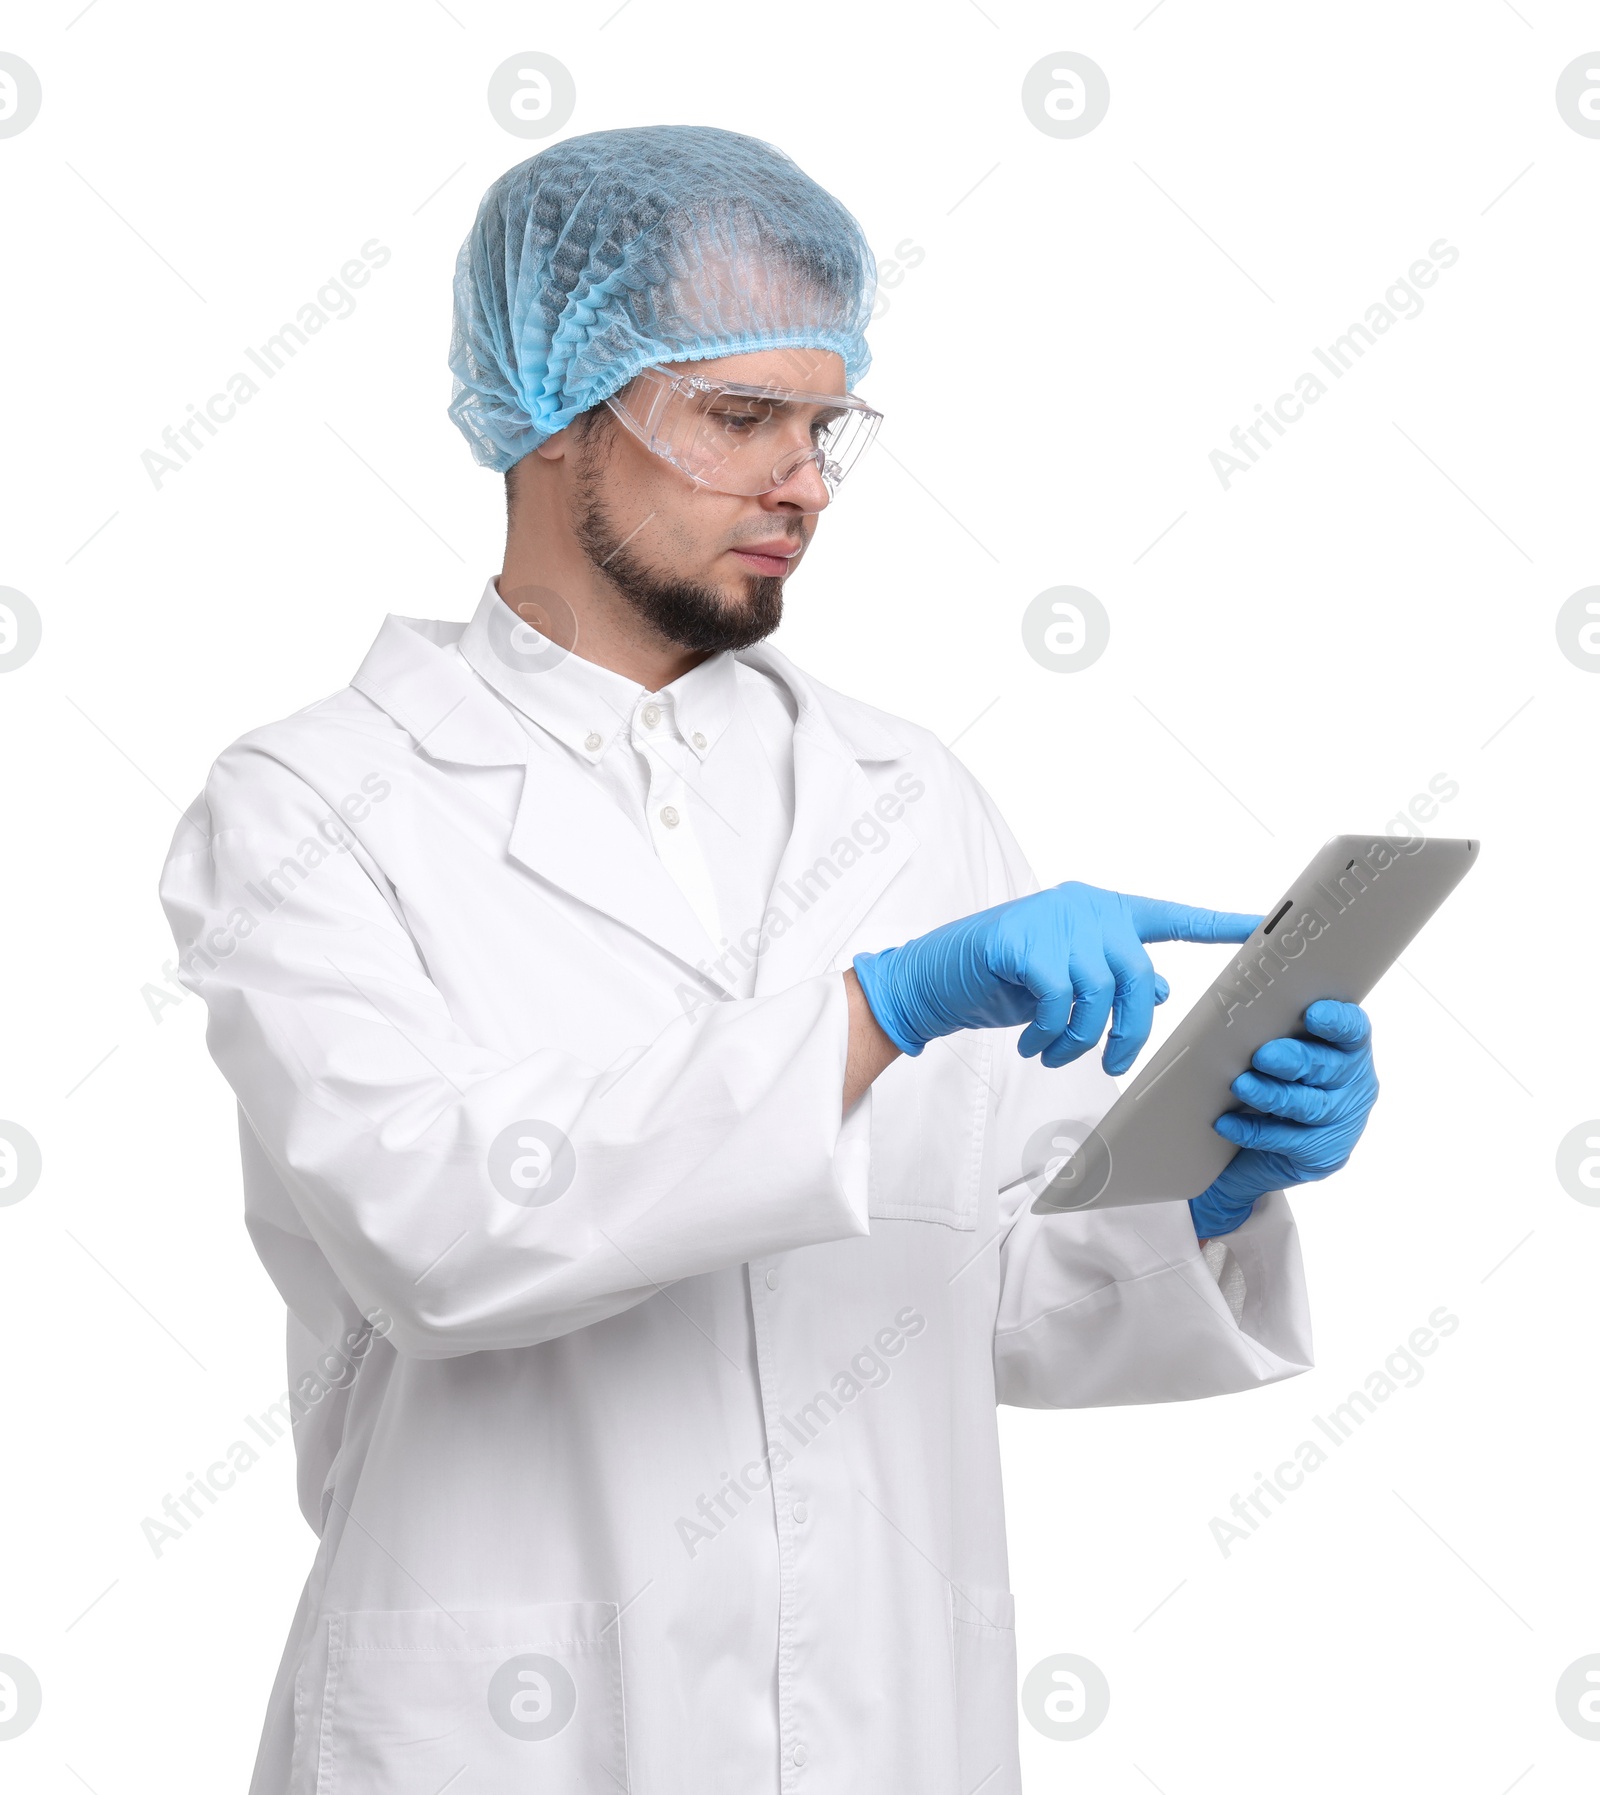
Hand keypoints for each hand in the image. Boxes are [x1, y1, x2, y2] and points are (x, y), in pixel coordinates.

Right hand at [852, 881, 1261, 1074]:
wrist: (932, 979)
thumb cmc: (1000, 978)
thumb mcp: (1064, 980)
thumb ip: (1111, 978)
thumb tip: (1162, 992)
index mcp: (1103, 912)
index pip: (1173, 916)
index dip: (1219, 922)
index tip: (1263, 923)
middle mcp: (1085, 907)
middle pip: (1138, 976)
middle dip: (1129, 1033)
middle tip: (1111, 1066)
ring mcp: (1053, 920)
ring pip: (1099, 994)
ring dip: (1081, 1040)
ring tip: (1053, 1055)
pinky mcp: (1021, 940)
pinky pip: (1058, 1000)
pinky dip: (1049, 1033)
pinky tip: (1030, 1043)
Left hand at [1189, 1000, 1378, 1238]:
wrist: (1266, 1152)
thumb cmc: (1275, 1083)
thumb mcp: (1281, 1054)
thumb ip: (1272, 1032)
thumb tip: (1232, 1009)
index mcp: (1348, 1049)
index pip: (1353, 1030)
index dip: (1337, 1022)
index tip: (1314, 1014)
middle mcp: (1353, 1084)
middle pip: (1328, 1067)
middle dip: (1295, 1060)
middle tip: (1263, 1055)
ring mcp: (1341, 1122)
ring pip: (1309, 1106)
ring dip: (1272, 1094)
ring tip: (1241, 1085)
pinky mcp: (1322, 1154)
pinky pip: (1287, 1141)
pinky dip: (1253, 1130)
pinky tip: (1228, 1123)